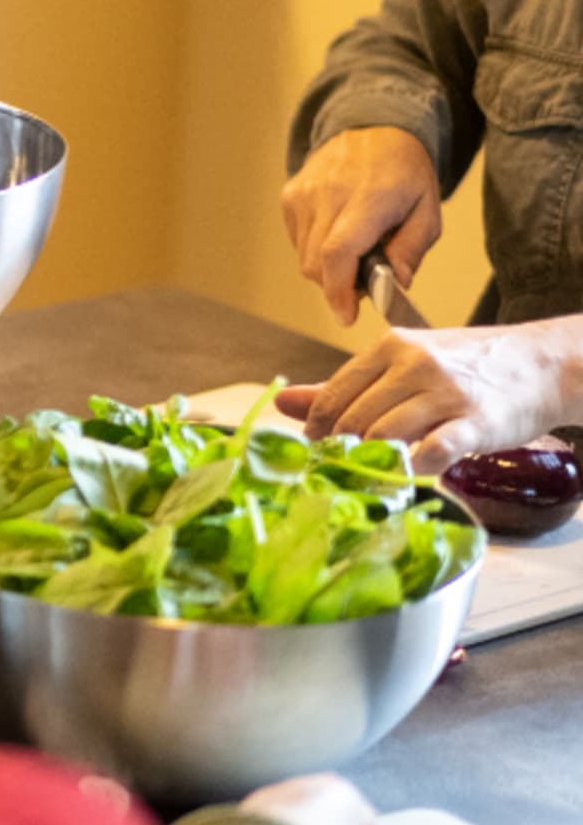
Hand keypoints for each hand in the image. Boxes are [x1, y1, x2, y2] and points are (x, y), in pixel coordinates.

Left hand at [277, 319, 582, 470]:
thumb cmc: (467, 366)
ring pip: (386, 437)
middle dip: (341, 453)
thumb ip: (344, 385)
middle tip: (341, 472)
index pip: (334, 396)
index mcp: (391, 348)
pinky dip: (414, 469)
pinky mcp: (476, 422)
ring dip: (374, 464)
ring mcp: (446, 393)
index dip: (318, 430)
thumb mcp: (403, 362)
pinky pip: (432, 452)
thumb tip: (282, 402)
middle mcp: (416, 366)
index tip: (316, 450)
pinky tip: (412, 473)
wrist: (542, 364)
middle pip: (355, 420)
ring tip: (373, 477)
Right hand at [281, 127, 442, 325]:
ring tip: (355, 251)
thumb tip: (396, 284)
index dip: (338, 290)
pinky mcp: (290, 195)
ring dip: (327, 268)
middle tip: (364, 281)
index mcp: (369, 197)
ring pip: (304, 257)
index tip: (346, 315)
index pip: (338, 252)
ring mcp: (304, 193)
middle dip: (338, 285)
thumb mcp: (428, 210)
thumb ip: (412, 249)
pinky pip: (297, 241)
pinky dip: (315, 250)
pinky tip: (337, 233)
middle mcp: (329, 193)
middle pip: (316, 263)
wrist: (374, 129)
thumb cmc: (406, 174)